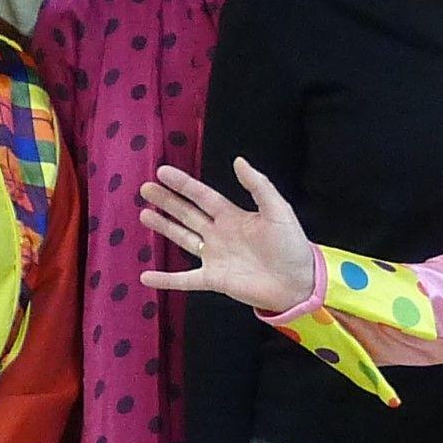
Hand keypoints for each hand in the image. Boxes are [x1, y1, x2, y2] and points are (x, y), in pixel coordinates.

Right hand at [141, 159, 317, 315]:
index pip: (202, 196)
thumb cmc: (292, 245)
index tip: (162, 171)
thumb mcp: (278, 210)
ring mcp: (215, 257)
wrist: (299, 281)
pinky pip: (185, 279)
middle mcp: (220, 234)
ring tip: (143, 215)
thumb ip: (258, 186)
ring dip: (164, 228)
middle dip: (167, 201)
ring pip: (183, 239)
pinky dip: (166, 280)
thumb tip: (238, 161)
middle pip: (187, 213)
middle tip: (145, 189)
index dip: (183, 184)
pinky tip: (146, 276)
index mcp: (233, 216)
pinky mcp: (215, 280)